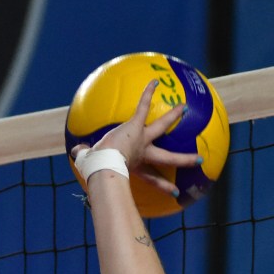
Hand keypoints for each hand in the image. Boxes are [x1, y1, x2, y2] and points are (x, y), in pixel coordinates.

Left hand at [72, 80, 200, 196]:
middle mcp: (143, 153)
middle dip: (183, 159)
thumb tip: (74, 151)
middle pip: (168, 157)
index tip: (176, 192)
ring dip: (173, 116)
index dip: (165, 186)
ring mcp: (142, 139)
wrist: (105, 165)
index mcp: (136, 166)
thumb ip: (84, 156)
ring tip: (184, 107)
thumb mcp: (90, 163)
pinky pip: (144, 107)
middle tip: (198, 160)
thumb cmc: (99, 169)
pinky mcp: (136, 126)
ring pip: (162, 127)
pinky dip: (148, 94)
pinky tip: (154, 81)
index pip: (153, 178)